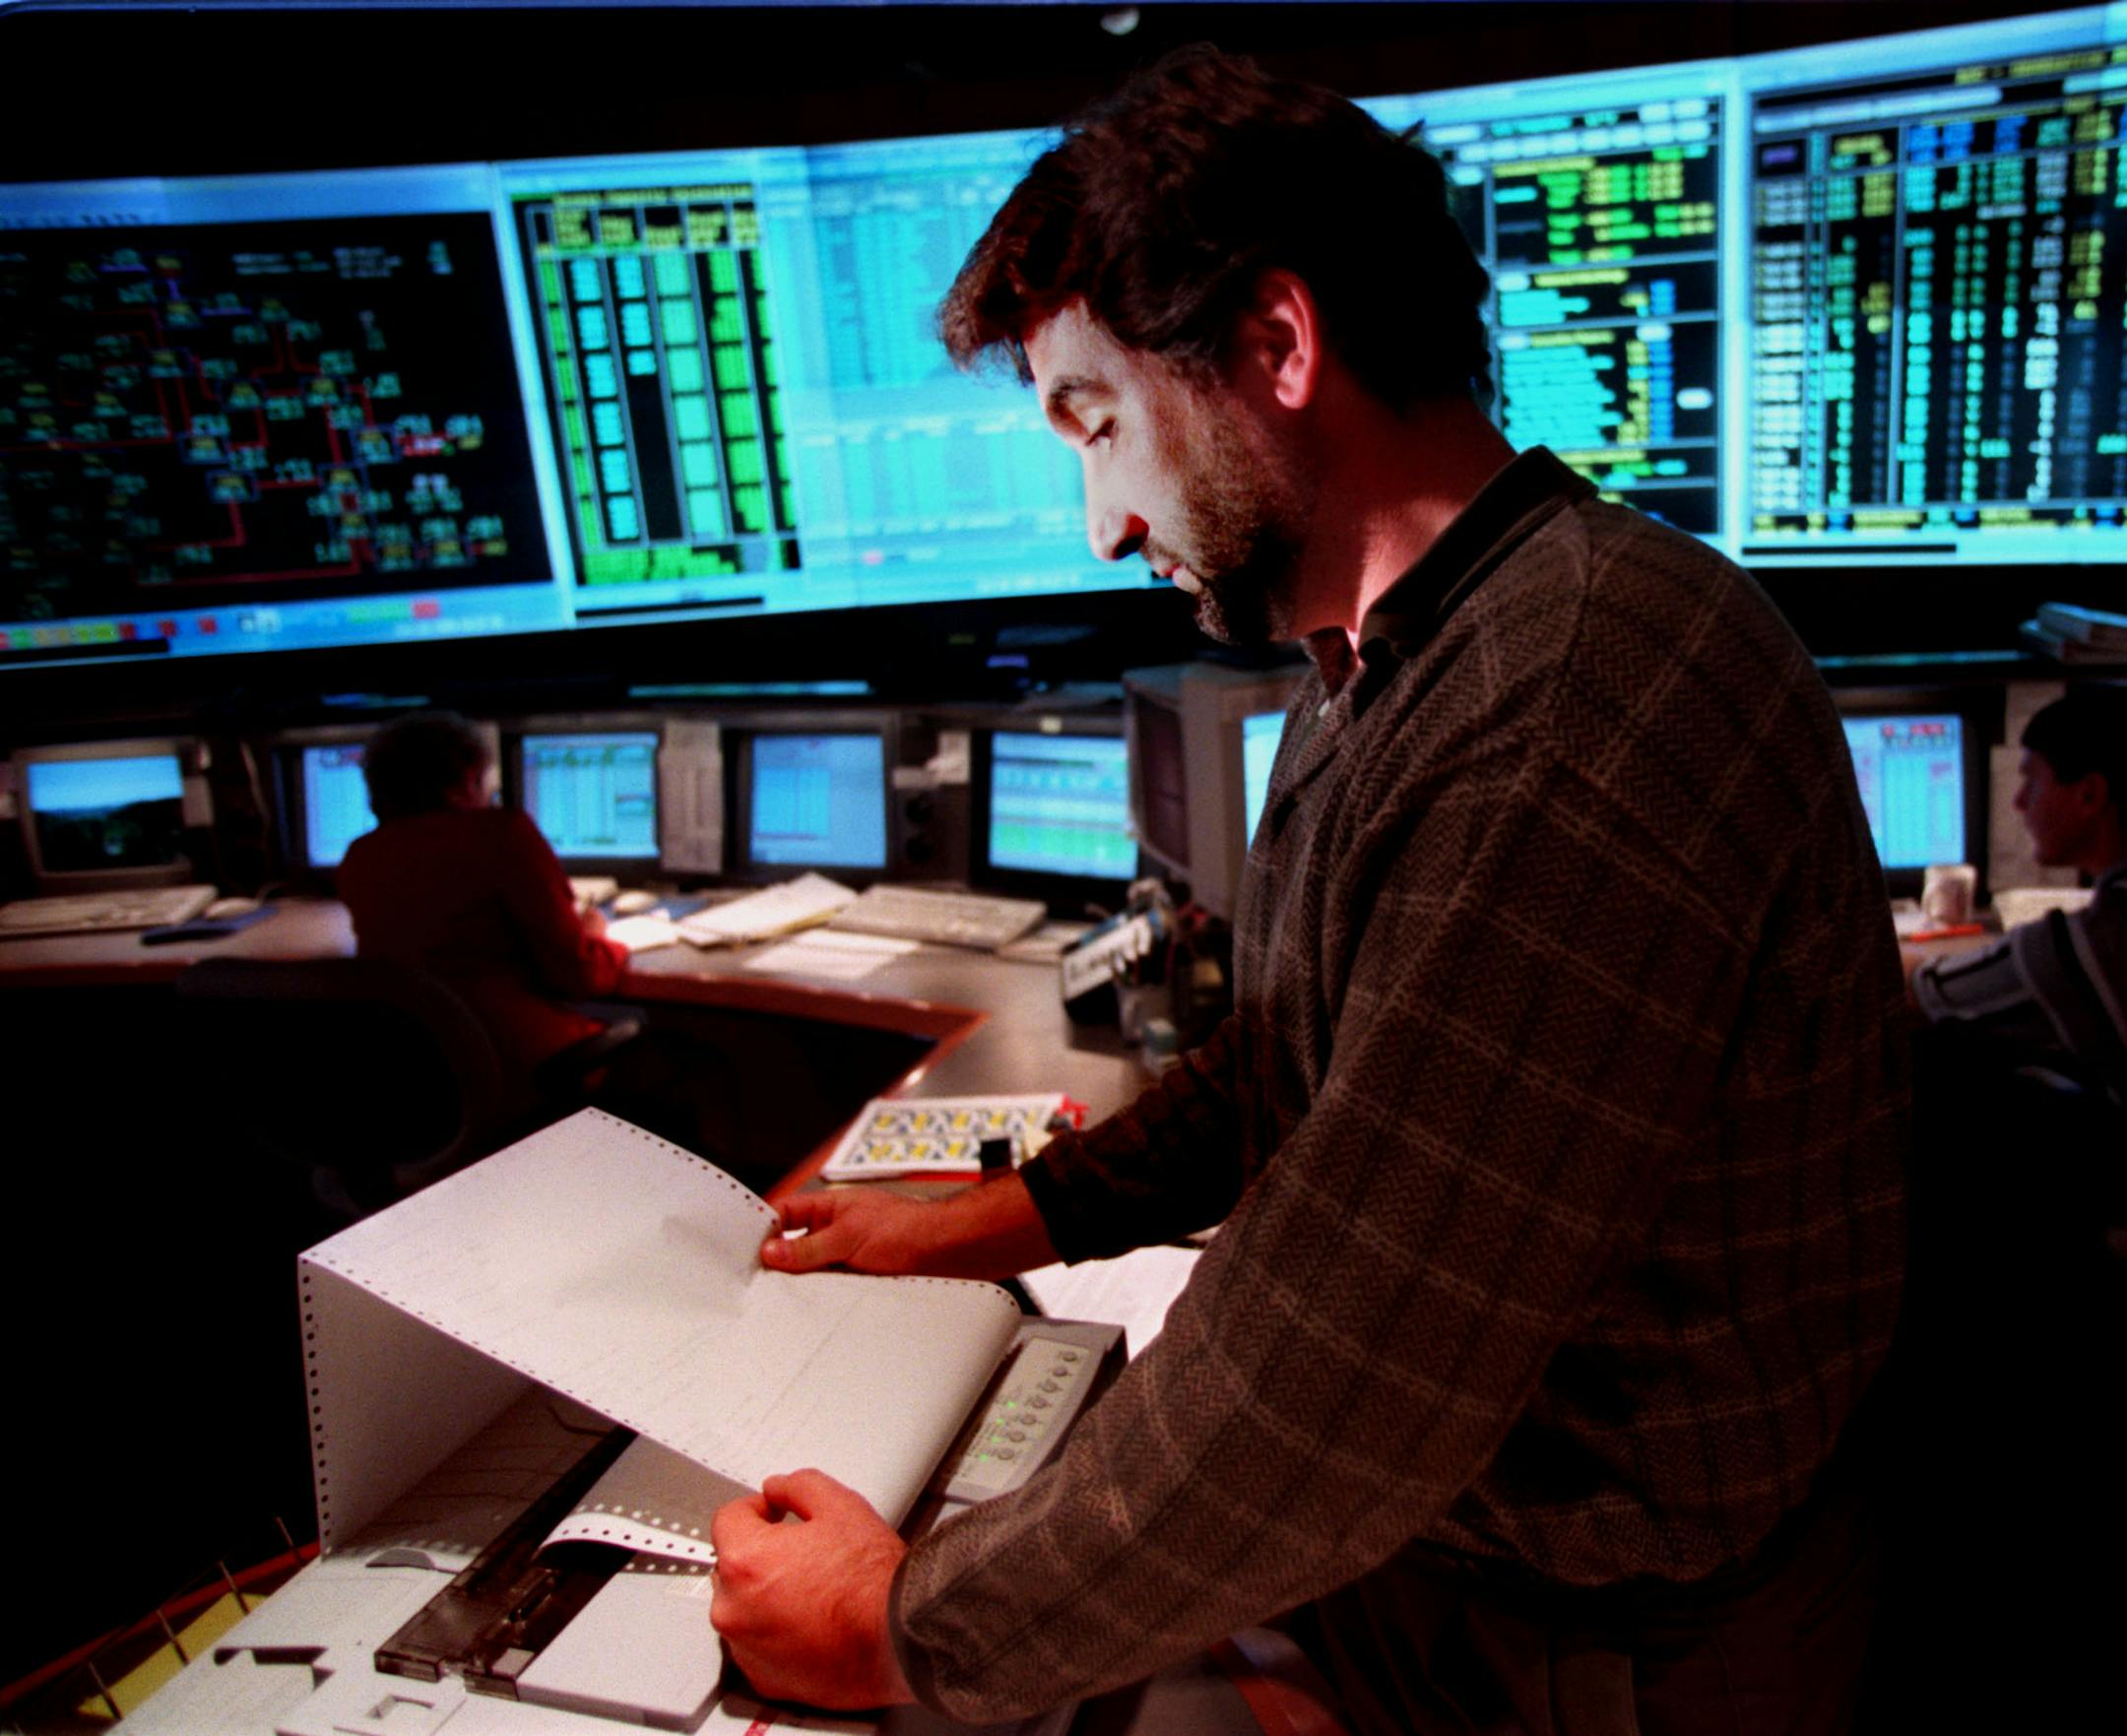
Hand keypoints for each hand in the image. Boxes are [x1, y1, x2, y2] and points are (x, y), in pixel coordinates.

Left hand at [710, 1469, 911, 1709]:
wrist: (899, 1638)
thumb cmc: (873, 1582)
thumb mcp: (841, 1506)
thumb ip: (798, 1486)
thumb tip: (779, 1489)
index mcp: (745, 1561)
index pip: (728, 1519)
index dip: (756, 1509)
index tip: (773, 1513)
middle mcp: (733, 1609)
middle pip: (732, 1566)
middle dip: (759, 1555)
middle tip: (800, 1553)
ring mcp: (746, 1648)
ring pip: (742, 1608)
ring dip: (764, 1597)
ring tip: (810, 1591)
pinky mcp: (764, 1679)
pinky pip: (756, 1645)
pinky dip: (774, 1634)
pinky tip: (810, 1622)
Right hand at [759, 1173, 1057, 1278]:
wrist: (948, 1253)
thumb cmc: (908, 1230)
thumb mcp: (848, 1237)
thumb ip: (808, 1247)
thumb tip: (771, 1253)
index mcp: (830, 1208)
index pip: (785, 1214)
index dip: (763, 1229)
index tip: (741, 1251)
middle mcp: (837, 1231)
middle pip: (794, 1248)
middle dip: (778, 1265)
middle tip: (754, 1285)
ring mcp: (848, 1257)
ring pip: (811, 1273)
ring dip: (800, 1286)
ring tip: (777, 1304)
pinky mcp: (860, 1281)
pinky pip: (831, 1291)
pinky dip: (820, 1300)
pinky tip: (809, 1316)